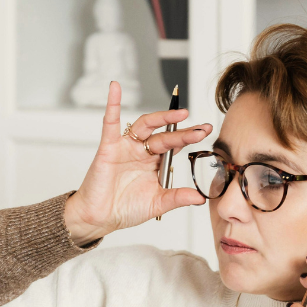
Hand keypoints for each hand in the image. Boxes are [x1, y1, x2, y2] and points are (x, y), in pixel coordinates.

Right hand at [63, 81, 212, 244]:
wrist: (100, 218)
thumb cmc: (125, 209)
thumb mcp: (157, 203)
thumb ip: (177, 198)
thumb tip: (201, 198)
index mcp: (155, 163)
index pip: (175, 145)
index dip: (190, 137)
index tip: (207, 131)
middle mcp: (142, 151)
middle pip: (165, 135)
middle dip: (183, 132)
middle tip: (201, 129)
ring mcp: (126, 147)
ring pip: (145, 125)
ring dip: (162, 117)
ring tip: (179, 113)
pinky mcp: (109, 147)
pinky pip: (110, 122)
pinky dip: (112, 104)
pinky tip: (115, 88)